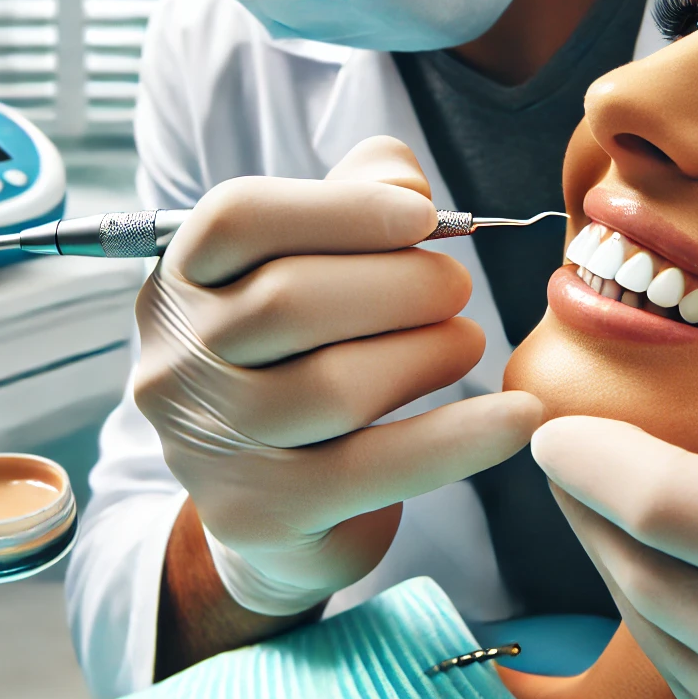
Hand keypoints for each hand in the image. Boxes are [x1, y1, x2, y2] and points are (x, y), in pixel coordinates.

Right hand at [135, 136, 541, 615]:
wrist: (272, 507)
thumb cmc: (301, 359)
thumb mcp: (308, 267)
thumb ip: (354, 199)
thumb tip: (404, 183)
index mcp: (180, 280)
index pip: (238, 218)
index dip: (341, 208)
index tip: (424, 216)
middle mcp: (178, 361)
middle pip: (292, 301)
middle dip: (403, 285)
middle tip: (457, 289)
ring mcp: (212, 445)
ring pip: (336, 386)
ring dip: (429, 353)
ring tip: (465, 342)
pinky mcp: (262, 515)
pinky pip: (377, 468)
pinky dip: (462, 438)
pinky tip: (519, 417)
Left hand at [532, 353, 697, 698]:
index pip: (665, 510)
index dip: (589, 457)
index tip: (550, 421)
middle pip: (639, 577)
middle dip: (585, 504)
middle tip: (561, 445)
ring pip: (659, 639)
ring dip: (617, 562)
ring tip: (602, 495)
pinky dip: (668, 621)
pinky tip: (672, 567)